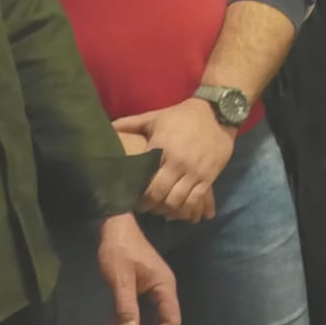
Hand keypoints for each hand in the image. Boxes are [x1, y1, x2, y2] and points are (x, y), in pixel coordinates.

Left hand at [95, 213, 180, 324]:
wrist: (113, 226)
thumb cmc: (119, 250)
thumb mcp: (121, 280)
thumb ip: (126, 307)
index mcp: (165, 286)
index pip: (171, 320)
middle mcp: (164, 289)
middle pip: (164, 321)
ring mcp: (154, 288)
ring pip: (153, 317)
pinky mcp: (144, 287)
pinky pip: (143, 309)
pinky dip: (132, 318)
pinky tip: (114, 324)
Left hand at [113, 100, 234, 222]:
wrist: (216, 114)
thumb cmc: (181, 116)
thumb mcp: (155, 117)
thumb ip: (131, 123)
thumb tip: (109, 126)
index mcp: (162, 148)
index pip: (146, 179)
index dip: (138, 194)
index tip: (132, 199)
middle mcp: (178, 163)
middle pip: (160, 195)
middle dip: (150, 205)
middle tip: (144, 208)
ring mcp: (195, 172)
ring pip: (177, 201)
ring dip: (167, 210)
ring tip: (161, 210)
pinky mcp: (209, 177)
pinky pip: (196, 200)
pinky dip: (186, 210)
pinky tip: (180, 211)